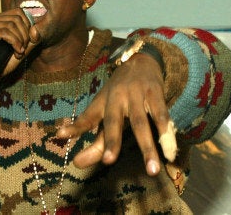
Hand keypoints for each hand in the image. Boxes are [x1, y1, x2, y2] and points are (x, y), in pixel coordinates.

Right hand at [0, 8, 39, 75]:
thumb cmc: (3, 63)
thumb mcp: (22, 50)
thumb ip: (31, 40)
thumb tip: (35, 28)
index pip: (18, 12)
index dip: (27, 25)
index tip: (27, 41)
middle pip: (16, 18)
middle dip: (24, 34)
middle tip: (23, 49)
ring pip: (11, 25)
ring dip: (20, 40)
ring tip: (19, 53)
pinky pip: (4, 32)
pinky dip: (14, 42)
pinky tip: (17, 52)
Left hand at [57, 53, 176, 175]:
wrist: (141, 61)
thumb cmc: (119, 94)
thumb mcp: (105, 112)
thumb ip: (95, 142)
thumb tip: (76, 164)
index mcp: (102, 102)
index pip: (87, 117)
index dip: (75, 127)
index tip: (61, 135)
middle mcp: (117, 97)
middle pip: (115, 122)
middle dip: (112, 141)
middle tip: (109, 161)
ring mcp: (137, 94)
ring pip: (142, 123)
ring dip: (148, 147)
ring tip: (153, 170)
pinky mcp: (156, 93)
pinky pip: (162, 116)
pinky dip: (167, 135)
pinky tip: (170, 153)